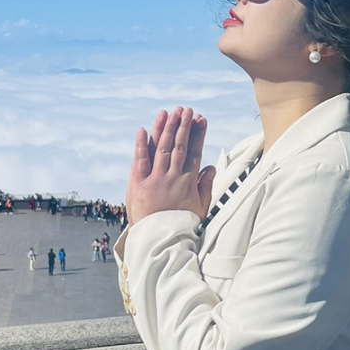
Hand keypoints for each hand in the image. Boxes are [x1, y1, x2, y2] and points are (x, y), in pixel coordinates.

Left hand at [126, 107, 215, 227]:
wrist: (160, 240)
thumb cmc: (180, 225)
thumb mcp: (200, 207)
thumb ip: (205, 186)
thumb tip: (210, 167)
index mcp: (189, 181)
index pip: (195, 151)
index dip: (198, 133)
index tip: (201, 119)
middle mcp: (173, 177)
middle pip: (179, 145)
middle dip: (183, 125)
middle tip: (186, 109)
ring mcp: (156, 179)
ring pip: (162, 148)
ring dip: (166, 129)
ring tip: (170, 112)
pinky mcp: (139, 184)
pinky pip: (140, 160)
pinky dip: (142, 145)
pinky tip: (144, 130)